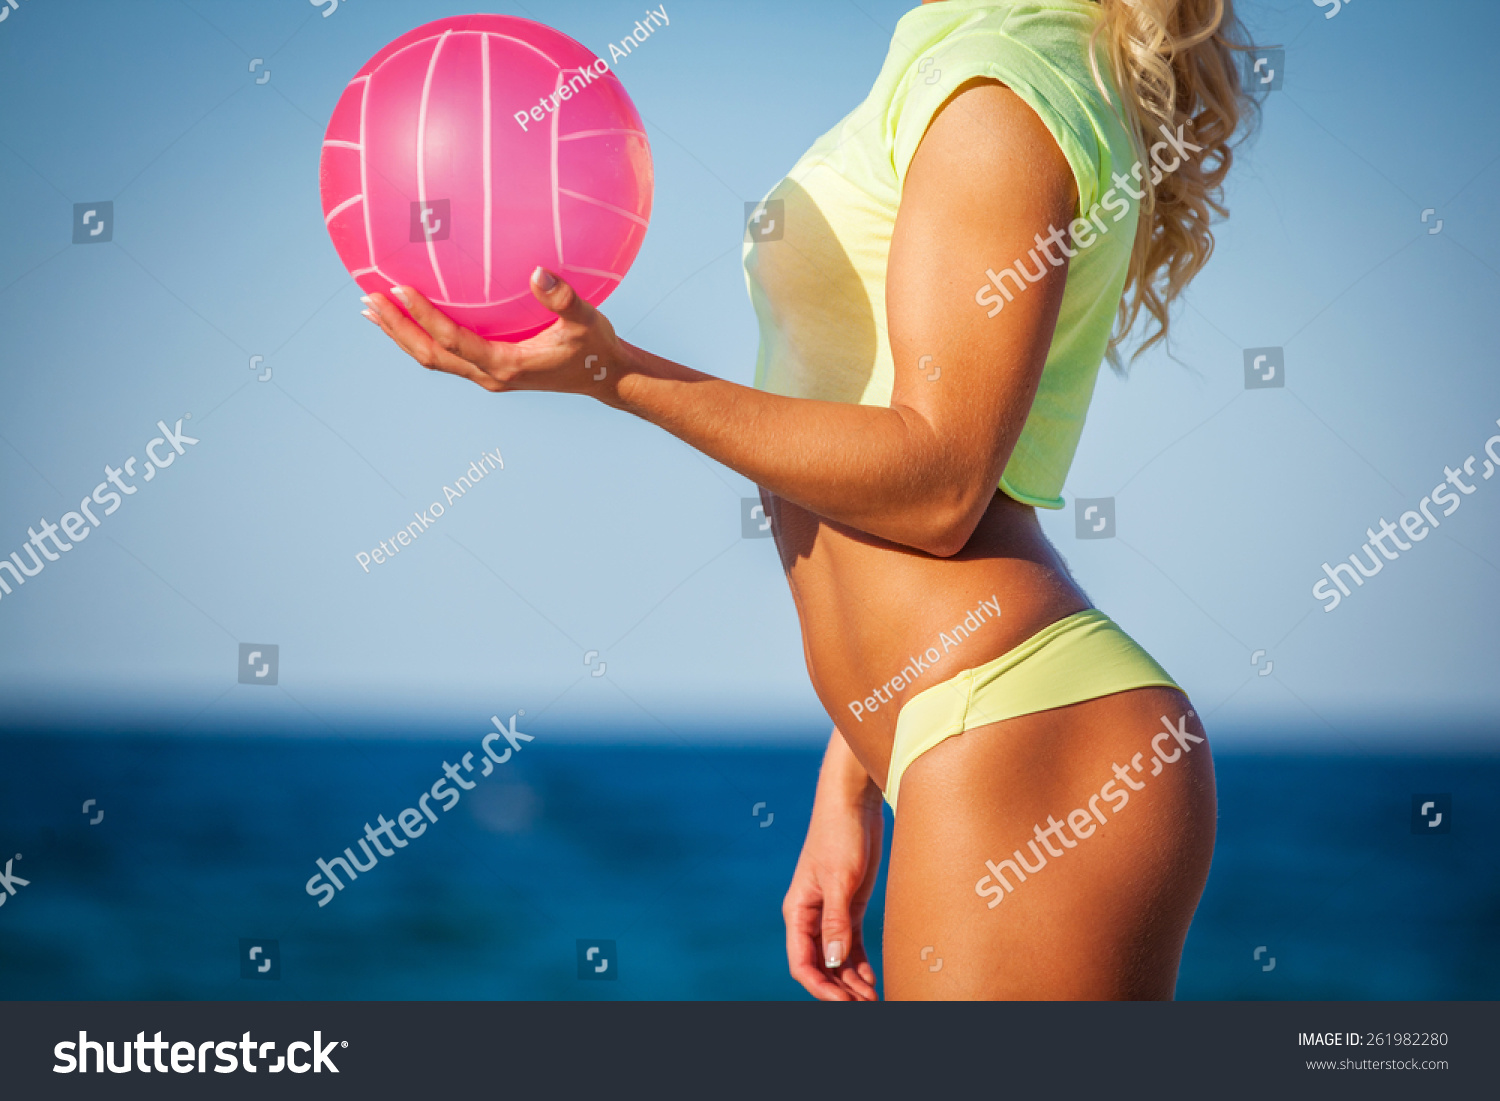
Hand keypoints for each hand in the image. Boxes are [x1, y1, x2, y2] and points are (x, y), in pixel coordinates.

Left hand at [360, 267, 634, 403]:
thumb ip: (563, 298)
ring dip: (402, 334)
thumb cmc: (596, 347)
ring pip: (433, 358)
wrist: (604, 377)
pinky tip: (411, 314)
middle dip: (397, 329)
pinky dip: (422, 334)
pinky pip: (447, 354)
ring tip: (373, 309)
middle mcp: (489, 375)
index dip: (423, 316)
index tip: (399, 288)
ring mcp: (487, 375)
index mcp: (505, 366)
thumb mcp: (586, 321)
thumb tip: (537, 270)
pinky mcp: (490, 369)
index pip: (453, 341)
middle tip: (367, 300)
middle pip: (430, 355)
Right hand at [784, 772, 883, 1000]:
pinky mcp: (850, 905)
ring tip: (874, 998)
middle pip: (821, 966)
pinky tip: (873, 980)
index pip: (802, 962)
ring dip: (852, 981)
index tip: (844, 1003)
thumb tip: (833, 962)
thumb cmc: (839, 834)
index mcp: (798, 911)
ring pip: (838, 959)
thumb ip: (836, 922)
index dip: (820, 988)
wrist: (853, 802)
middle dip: (840, 989)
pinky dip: (861, 964)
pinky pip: (852, 944)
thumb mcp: (839, 879)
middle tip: (867, 1005)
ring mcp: (831, 912)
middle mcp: (811, 916)